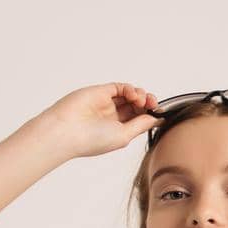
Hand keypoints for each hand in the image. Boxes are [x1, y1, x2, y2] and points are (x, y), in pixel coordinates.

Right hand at [28, 83, 162, 159]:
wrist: (66, 131)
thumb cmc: (92, 139)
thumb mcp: (124, 135)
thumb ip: (141, 125)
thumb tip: (157, 119)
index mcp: (119, 130)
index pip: (140, 119)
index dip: (152, 114)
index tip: (160, 113)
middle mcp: (113, 116)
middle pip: (137, 105)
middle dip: (149, 103)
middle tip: (153, 105)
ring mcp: (106, 104)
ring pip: (130, 95)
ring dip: (141, 95)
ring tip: (141, 101)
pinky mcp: (100, 92)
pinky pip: (120, 87)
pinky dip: (130, 89)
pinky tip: (133, 95)